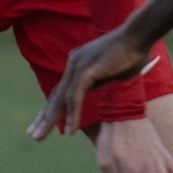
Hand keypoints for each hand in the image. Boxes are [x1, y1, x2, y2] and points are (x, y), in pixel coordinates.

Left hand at [30, 22, 155, 138]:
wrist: (139, 35)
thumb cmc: (132, 53)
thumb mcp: (111, 72)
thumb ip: (100, 80)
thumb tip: (97, 87)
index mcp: (78, 63)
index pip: (60, 91)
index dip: (50, 108)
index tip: (42, 123)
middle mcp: (74, 64)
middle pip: (55, 96)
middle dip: (43, 117)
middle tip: (32, 135)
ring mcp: (78, 66)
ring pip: (61, 99)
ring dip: (50, 120)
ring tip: (40, 137)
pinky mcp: (87, 70)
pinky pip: (75, 97)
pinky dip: (72, 114)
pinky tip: (70, 130)